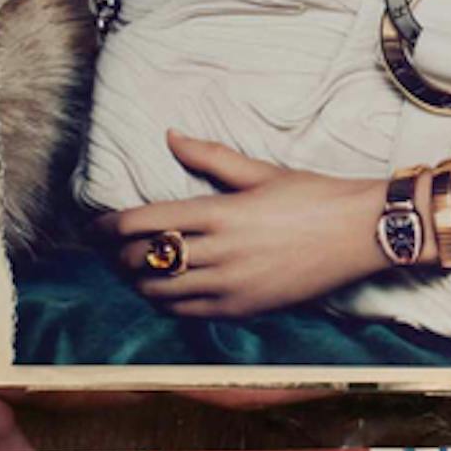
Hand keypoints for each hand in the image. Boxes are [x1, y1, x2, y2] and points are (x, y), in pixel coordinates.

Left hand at [95, 131, 388, 317]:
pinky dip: (167, 304)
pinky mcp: (245, 309)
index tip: (94, 227)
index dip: (109, 228)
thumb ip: (210, 156)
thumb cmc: (311, 196)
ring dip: (139, 282)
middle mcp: (220, 254)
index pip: (144, 224)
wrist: (357, 234)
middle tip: (108, 249)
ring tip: (131, 271)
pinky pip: (189, 314)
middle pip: (146, 261)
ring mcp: (231, 287)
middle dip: (118, 256)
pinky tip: (162, 293)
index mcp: (220, 213)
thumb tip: (171, 136)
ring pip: (162, 292)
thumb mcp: (260, 171)